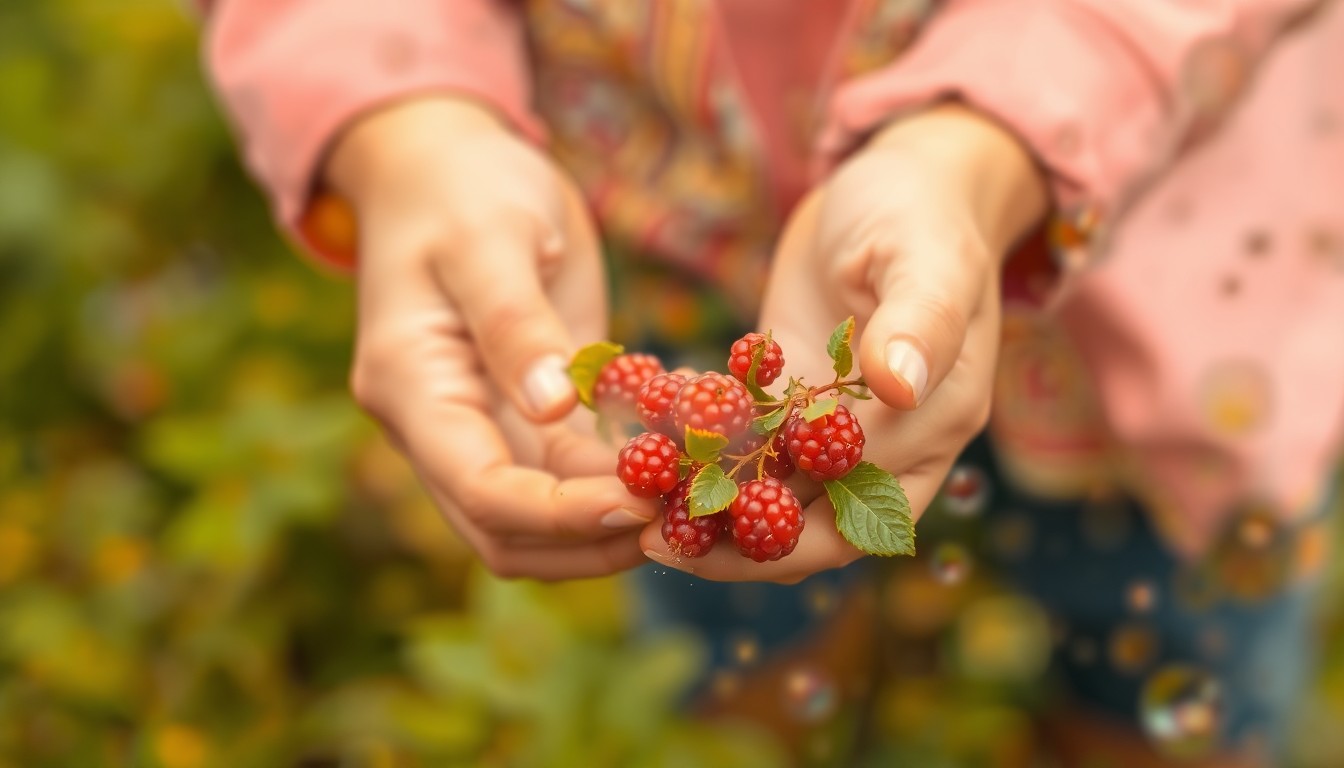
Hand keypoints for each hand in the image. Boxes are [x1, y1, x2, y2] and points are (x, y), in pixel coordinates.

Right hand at [328, 97, 655, 579]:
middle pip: (505, 532)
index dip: (560, 514)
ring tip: (690, 500)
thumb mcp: (490, 237)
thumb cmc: (461, 185)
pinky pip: (565, 473)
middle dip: (589, 539)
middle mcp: (433, 425)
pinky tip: (678, 464)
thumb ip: (516, 323)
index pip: (480, 491)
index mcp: (409, 386)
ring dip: (607, 524)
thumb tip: (552, 407)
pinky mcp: (519, 413)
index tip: (643, 502)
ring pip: (537, 520)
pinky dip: (616, 481)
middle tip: (682, 516)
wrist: (443, 162)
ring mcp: (476, 424)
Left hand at [643, 105, 1046, 581]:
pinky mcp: (793, 398)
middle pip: (810, 525)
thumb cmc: (923, 212)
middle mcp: (891, 441)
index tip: (710, 530)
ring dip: (704, 502)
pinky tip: (640, 447)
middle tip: (648, 539)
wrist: (902, 179)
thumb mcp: (929, 259)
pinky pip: (745, 443)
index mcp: (935, 423)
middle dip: (730, 542)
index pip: (860, 509)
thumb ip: (920, 321)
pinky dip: (697, 450)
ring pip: (770, 493)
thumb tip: (898, 385)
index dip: (787, 535)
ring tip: (631, 502)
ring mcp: (836, 424)